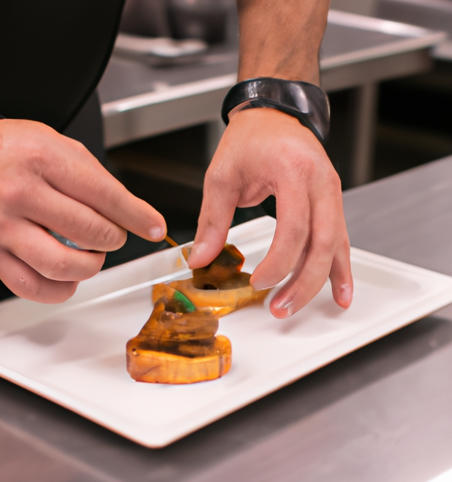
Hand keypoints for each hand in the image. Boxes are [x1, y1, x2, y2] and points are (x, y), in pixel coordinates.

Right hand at [0, 118, 165, 302]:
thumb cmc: (10, 150)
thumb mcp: (59, 145)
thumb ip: (97, 179)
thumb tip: (133, 213)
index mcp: (44, 160)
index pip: (106, 196)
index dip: (138, 217)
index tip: (154, 228)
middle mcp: (21, 194)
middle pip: (90, 232)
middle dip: (114, 239)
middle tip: (112, 235)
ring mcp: (2, 227)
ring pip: (62, 266)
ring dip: (91, 266)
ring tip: (90, 254)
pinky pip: (32, 287)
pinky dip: (60, 289)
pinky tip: (67, 274)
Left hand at [187, 108, 352, 317]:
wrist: (274, 114)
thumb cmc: (251, 137)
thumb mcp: (222, 175)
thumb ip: (212, 220)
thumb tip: (201, 258)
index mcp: (293, 171)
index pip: (294, 228)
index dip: (278, 262)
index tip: (258, 282)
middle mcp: (321, 182)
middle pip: (323, 243)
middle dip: (303, 282)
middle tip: (280, 307)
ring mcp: (331, 193)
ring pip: (336, 246)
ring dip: (320, 281)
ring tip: (299, 305)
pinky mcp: (331, 202)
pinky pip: (341, 239)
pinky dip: (339, 268)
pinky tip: (340, 290)